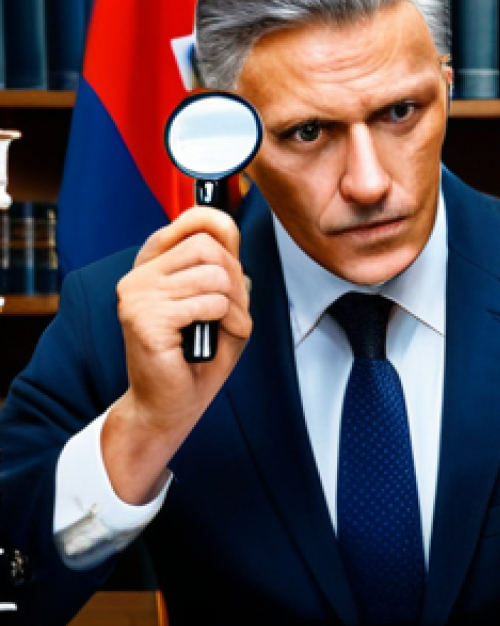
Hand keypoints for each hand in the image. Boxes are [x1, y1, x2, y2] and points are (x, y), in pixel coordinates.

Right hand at [102, 207, 251, 504]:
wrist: (170, 405)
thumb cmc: (197, 358)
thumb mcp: (221, 304)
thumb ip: (224, 267)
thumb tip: (226, 229)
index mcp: (154, 266)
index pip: (191, 220)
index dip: (220, 225)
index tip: (232, 243)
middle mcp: (140, 274)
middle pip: (209, 247)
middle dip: (235, 282)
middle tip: (230, 313)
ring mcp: (138, 294)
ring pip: (214, 275)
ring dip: (233, 308)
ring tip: (219, 330)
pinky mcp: (144, 317)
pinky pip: (210, 303)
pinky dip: (225, 323)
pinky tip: (209, 341)